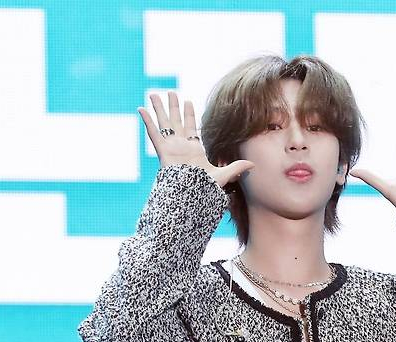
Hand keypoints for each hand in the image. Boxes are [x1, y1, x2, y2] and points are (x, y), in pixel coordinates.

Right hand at [137, 90, 254, 188]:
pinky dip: (147, 121)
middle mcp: (181, 145)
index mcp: (194, 149)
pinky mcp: (163, 151)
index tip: (188, 101)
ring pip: (164, 123)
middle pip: (176, 121)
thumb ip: (237, 167)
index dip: (189, 114)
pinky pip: (154, 133)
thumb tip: (254, 164)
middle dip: (173, 106)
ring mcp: (171, 147)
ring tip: (153, 94)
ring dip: (159, 108)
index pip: (191, 127)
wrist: (190, 197)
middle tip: (171, 92)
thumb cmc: (205, 189)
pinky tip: (141, 109)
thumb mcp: (223, 175)